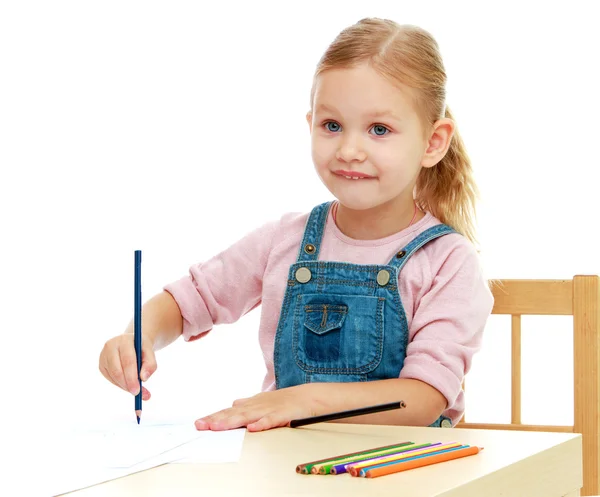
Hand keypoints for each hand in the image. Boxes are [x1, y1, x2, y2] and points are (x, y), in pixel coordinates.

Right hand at [99, 333, 156, 399]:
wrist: (132, 342)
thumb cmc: (142, 348)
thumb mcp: (150, 352)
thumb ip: (150, 364)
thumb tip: (144, 378)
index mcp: (124, 340)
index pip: (127, 360)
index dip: (132, 377)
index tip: (138, 390)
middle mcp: (110, 346)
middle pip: (117, 370)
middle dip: (127, 384)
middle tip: (137, 393)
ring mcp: (103, 356)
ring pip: (113, 376)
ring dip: (125, 385)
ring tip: (136, 388)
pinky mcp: (101, 365)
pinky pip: (111, 379)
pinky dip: (120, 384)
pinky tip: (128, 382)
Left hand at [195, 384, 325, 431]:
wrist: (309, 397)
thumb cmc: (285, 401)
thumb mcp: (263, 401)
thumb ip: (248, 404)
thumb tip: (233, 404)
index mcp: (252, 404)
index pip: (229, 411)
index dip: (214, 417)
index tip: (199, 423)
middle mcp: (257, 405)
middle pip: (234, 413)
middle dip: (216, 419)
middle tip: (200, 425)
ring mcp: (269, 409)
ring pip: (248, 416)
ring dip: (232, 421)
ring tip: (217, 427)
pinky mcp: (282, 414)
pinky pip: (271, 420)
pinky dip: (262, 424)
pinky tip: (252, 429)